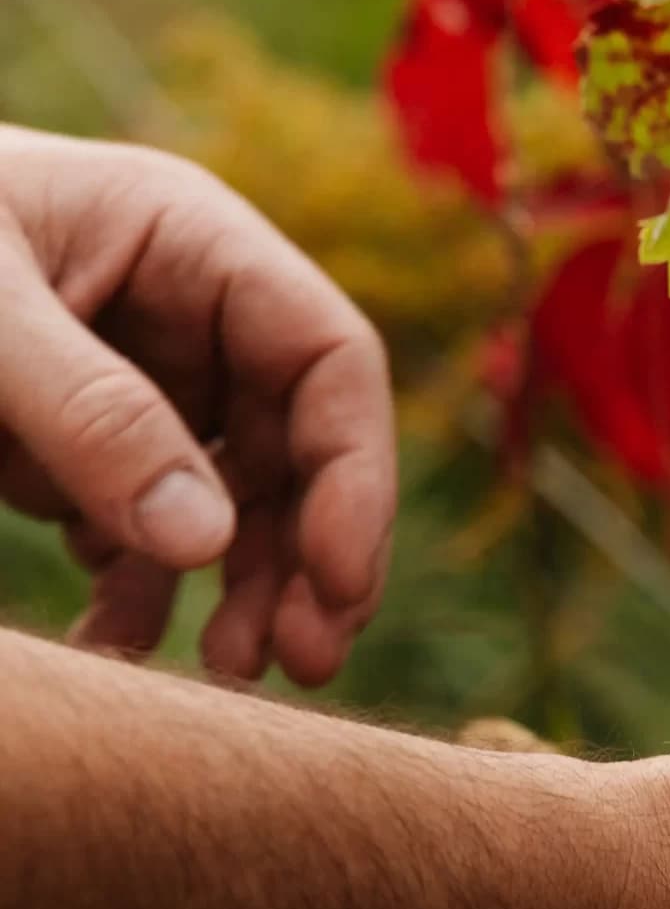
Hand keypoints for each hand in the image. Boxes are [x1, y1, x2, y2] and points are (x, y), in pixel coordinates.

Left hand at [0, 126, 394, 684]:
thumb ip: (91, 416)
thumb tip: (210, 542)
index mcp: (186, 238)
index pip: (325, 357)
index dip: (352, 474)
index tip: (337, 585)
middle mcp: (182, 309)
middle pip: (293, 443)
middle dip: (302, 555)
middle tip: (298, 663)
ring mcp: (135, 378)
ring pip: (229, 499)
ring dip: (234, 590)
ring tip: (219, 671)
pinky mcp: (78, 443)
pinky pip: (142, 529)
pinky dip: (136, 595)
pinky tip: (109, 652)